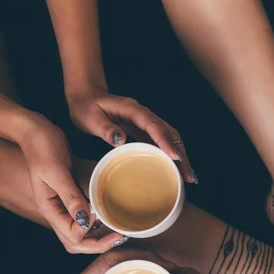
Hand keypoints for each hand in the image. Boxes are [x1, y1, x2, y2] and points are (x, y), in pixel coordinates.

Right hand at [20, 120, 123, 252]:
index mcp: (49, 209)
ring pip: (82, 233)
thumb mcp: (57, 172)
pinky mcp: (73, 198)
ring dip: (100, 236)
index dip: (90, 232)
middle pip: (76, 242)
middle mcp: (57, 212)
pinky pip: (86, 218)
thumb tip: (85, 220)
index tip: (101, 215)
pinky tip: (112, 216)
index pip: (72, 237)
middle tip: (120, 236)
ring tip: (120, 231)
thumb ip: (70, 196)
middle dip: (98, 244)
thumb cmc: (43, 148)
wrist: (38, 132)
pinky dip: (99, 222)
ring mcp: (64, 206)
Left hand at [68, 91, 197, 183]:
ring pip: (169, 139)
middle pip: (169, 133)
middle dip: (181, 154)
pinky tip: (175, 170)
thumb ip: (106, 128)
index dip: (166, 141)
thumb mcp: (91, 118)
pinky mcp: (143, 131)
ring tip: (188, 177)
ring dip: (180, 157)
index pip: (154, 126)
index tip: (175, 157)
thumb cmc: (86, 107)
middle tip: (188, 176)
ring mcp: (145, 123)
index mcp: (133, 110)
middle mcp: (143, 115)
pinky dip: (170, 156)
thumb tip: (121, 140)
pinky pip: (160, 143)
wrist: (85, 96)